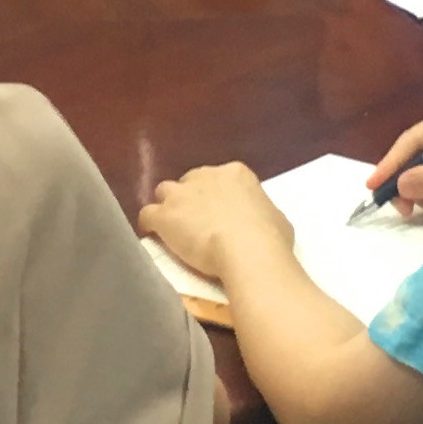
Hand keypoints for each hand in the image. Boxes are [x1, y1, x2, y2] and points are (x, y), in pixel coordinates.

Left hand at [140, 161, 288, 278]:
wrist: (247, 249)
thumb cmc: (270, 237)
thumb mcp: (276, 218)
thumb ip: (261, 213)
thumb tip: (260, 221)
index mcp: (236, 173)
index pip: (219, 178)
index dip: (216, 196)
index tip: (219, 212)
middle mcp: (206, 176)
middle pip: (189, 182)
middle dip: (191, 199)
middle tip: (197, 223)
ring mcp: (181, 194)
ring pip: (165, 192)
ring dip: (168, 207)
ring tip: (173, 229)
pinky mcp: (164, 214)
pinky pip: (147, 214)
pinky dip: (148, 224)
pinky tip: (152, 235)